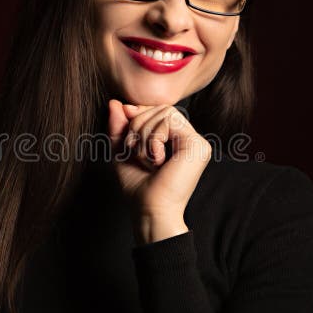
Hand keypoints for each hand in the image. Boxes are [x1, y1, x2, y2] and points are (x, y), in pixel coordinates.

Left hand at [107, 99, 211, 241]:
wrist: (150, 210)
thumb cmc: (138, 187)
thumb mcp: (123, 151)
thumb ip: (119, 126)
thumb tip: (115, 102)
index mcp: (177, 140)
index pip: (160, 110)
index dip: (140, 113)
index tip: (126, 128)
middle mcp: (190, 139)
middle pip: (161, 108)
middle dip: (139, 125)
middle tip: (137, 152)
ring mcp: (197, 142)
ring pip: (165, 112)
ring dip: (145, 134)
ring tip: (146, 158)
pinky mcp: (197, 145)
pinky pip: (169, 122)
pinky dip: (153, 139)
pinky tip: (157, 160)